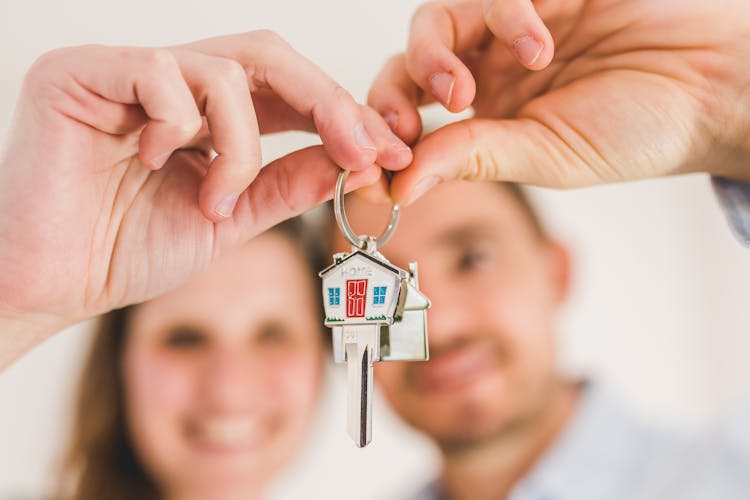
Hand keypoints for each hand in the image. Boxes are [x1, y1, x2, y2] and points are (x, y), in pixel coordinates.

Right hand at [0, 31, 411, 366]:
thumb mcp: (229, 218)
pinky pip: (161, 74)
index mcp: (201, 113)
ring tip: (214, 200)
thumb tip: (348, 160)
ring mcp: (125, 71)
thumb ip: (284, 184)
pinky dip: (180, 125)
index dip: (340, 114)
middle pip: (267, 56)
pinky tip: (156, 163)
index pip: (284, 90)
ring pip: (223, 69)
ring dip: (240, 142)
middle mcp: (167, 82)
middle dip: (326, 102)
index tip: (387, 151)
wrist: (52, 283)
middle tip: (363, 146)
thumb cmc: (126, 251)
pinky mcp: (81, 72)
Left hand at [368, 0, 749, 203]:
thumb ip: (472, 159)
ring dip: (436, 54)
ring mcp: (508, 27)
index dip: (382, 140)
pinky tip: (538, 44)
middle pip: (405, 65)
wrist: (712, 86)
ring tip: (466, 91)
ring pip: (436, 20)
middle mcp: (488, 70)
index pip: (411, 121)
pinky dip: (504, 13)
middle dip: (393, 94)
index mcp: (485, 119)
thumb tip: (398, 188)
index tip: (369, 172)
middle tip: (405, 123)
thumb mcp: (545, 157)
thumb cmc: (636, 129)